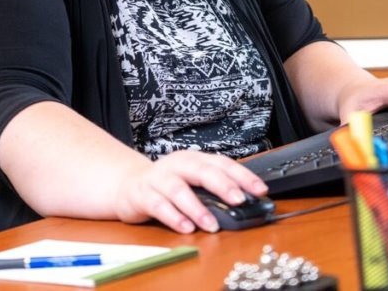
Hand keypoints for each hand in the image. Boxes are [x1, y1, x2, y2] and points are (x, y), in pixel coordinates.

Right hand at [112, 150, 267, 233]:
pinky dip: (173, 217)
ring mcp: (158, 179)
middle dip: (222, 185)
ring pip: (178, 190)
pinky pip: (158, 205)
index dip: (242, 176)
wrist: (127, 184)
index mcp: (193, 159)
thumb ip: (213, 190)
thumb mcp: (191, 182)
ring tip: (212, 224)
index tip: (260, 189)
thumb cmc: (167, 185)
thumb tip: (245, 205)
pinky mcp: (142, 194)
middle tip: (240, 200)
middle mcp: (177, 165)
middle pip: (201, 171)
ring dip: (197, 208)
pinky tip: (186, 228)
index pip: (221, 163)